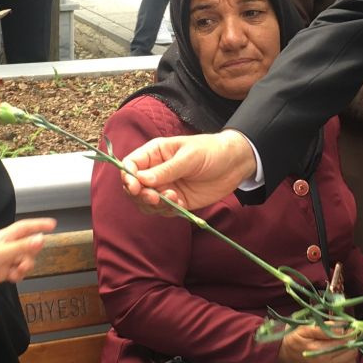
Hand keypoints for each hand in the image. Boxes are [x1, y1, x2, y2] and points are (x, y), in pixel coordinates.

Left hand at [0, 217, 54, 320]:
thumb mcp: (1, 254)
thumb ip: (22, 247)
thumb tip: (41, 239)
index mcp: (2, 237)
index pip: (25, 227)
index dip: (39, 225)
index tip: (53, 225)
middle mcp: (2, 247)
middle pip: (26, 246)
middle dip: (31, 254)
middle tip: (25, 264)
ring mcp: (0, 260)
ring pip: (21, 260)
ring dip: (24, 267)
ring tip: (17, 273)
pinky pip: (14, 272)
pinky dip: (17, 275)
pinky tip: (12, 278)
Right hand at [120, 130, 256, 212]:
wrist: (234, 164)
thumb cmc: (210, 151)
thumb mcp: (189, 157)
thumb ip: (166, 169)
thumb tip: (142, 179)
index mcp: (154, 153)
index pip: (131, 165)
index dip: (128, 177)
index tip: (135, 187)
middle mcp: (155, 171)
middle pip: (134, 187)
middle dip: (140, 195)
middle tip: (154, 198)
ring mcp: (165, 187)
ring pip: (146, 202)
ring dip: (154, 205)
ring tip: (173, 199)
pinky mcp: (177, 201)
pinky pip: (163, 210)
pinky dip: (168, 211)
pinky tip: (180, 204)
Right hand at [275, 325, 356, 362]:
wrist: (280, 355)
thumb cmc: (293, 338)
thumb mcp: (305, 328)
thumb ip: (325, 328)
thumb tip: (344, 327)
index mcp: (318, 352)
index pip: (346, 341)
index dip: (350, 332)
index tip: (349, 326)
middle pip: (351, 352)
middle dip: (351, 342)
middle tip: (345, 334)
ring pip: (351, 362)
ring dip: (349, 352)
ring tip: (341, 344)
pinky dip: (344, 362)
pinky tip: (336, 355)